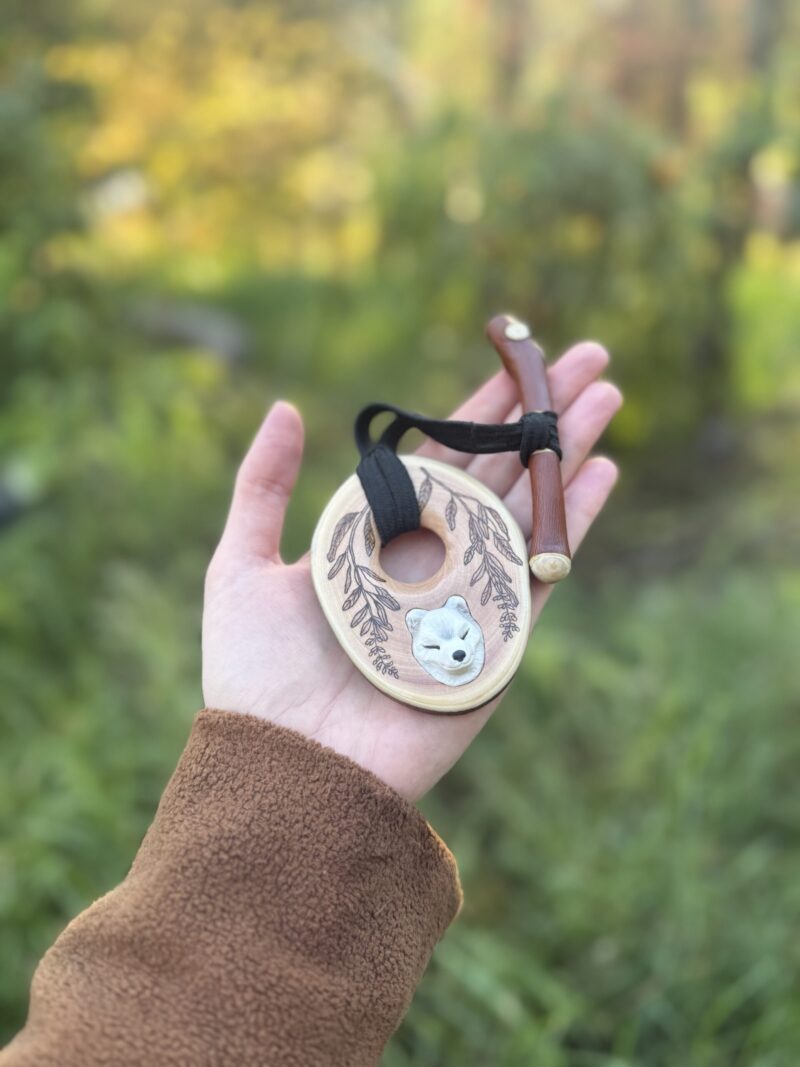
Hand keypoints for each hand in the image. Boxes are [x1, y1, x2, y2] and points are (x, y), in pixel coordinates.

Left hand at [202, 343, 620, 800]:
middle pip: (498, 472)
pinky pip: (541, 570)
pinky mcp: (498, 642)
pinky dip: (575, 520)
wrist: (287, 768)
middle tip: (590, 355)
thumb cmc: (254, 674)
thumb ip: (263, 486)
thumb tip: (287, 405)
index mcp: (376, 537)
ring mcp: (468, 600)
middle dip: (542, 415)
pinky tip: (601, 470)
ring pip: (529, 508)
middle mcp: (429, 561)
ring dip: (570, 450)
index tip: (514, 357)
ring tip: (607, 392)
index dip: (479, 408)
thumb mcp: (238, 566)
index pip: (441, 456)